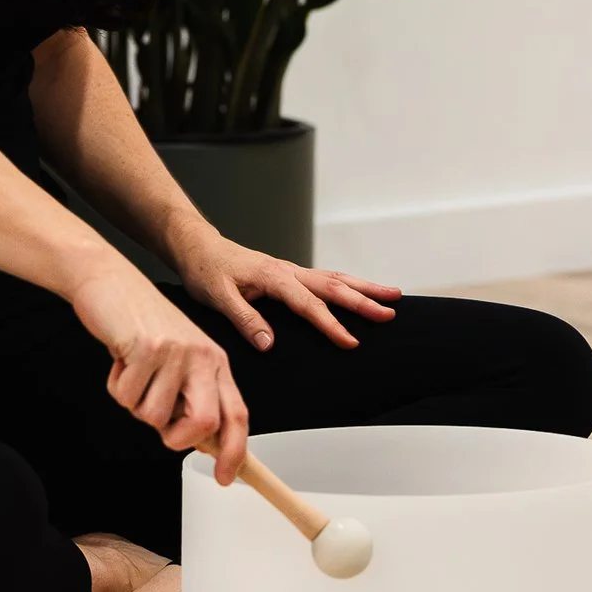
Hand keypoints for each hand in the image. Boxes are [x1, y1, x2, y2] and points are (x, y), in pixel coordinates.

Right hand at [68, 265, 251, 485]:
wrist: (111, 281)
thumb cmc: (143, 323)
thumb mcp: (179, 357)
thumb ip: (192, 394)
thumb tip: (200, 441)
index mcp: (215, 362)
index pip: (236, 415)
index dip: (234, 451)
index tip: (226, 477)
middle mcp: (202, 357)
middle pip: (204, 425)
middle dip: (177, 438)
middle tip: (160, 427)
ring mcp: (175, 352)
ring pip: (153, 416)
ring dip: (135, 404)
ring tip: (133, 372)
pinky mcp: (146, 348)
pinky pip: (127, 397)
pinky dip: (116, 386)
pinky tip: (120, 359)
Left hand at [175, 230, 403, 350]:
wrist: (198, 247)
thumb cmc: (206, 271)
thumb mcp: (217, 297)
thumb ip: (244, 319)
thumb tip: (270, 344)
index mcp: (273, 277)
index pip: (308, 304)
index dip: (331, 324)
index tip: (351, 342)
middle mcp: (287, 271)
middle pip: (333, 285)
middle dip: (364, 300)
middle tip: (391, 312)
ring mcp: (291, 271)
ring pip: (335, 278)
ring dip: (364, 288)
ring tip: (393, 295)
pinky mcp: (289, 275)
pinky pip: (325, 279)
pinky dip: (348, 285)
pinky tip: (360, 291)